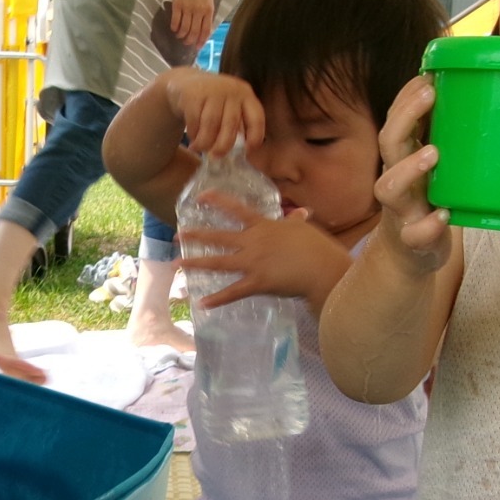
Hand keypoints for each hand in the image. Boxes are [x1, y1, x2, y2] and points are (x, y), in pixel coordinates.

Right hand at [164, 68, 263, 154]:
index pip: (256, 118)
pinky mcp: (193, 94)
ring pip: (211, 125)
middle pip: (231, 124)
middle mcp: (231, 90)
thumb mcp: (229, 106)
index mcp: (246, 95)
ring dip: (204, 142)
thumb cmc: (212, 101)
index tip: (247, 151)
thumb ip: (238, 123)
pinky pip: (194, 121)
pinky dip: (193, 134)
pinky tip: (191, 138)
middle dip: (223, 145)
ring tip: (198, 148)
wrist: (185, 82)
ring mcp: (212, 90)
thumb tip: (242, 151)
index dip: (255, 137)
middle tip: (215, 157)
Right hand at [169, 0, 215, 51]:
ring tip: (179, 36)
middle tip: (186, 43)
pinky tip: (173, 29)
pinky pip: (175, 21)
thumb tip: (202, 27)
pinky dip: (174, 27)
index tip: (197, 47)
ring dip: (181, 35)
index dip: (201, 41)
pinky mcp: (177, 4)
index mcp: (209, 10)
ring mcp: (188, 8)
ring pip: (184, 28)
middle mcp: (199, 11)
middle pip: (194, 32)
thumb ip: (206, 12)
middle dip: (190, 41)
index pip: (206, 30)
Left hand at [179, 193, 349, 310]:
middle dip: (196, 236)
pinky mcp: (257, 283)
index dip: (217, 201)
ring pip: (219, 262)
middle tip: (177, 236)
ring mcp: (253, 263)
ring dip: (196, 264)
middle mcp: (253, 243)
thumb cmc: (316, 247)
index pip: (236, 210)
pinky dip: (218, 299)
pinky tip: (202, 303)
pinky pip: (233, 292)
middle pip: (219, 237)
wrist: (322, 268)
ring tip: (177, 264)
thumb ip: (295, 221)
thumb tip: (301, 211)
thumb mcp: (303, 229)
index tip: (200, 196)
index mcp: (263, 227)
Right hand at [372, 76, 450, 271]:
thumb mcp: (434, 169)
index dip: (406, 98)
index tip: (427, 76)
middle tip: (430, 95)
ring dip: (409, 168)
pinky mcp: (412, 240)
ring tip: (433, 154)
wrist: (409, 256)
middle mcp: (396, 180)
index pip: (396, 120)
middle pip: (388, 143)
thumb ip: (445, 142)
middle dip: (406, 116)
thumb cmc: (429, 203)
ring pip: (389, 188)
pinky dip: (427, 225)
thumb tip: (479, 98)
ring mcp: (400, 210)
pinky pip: (414, 233)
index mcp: (402, 160)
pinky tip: (444, 215)